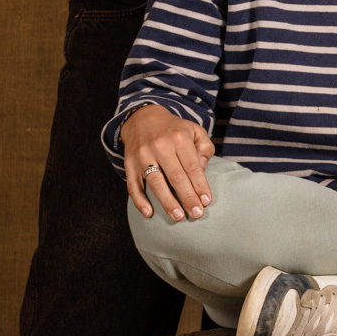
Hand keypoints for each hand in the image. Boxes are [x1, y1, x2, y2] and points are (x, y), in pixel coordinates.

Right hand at [121, 104, 214, 220]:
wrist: (143, 118)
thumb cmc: (174, 129)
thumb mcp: (194, 130)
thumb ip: (205, 147)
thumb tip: (202, 168)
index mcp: (179, 138)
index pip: (192, 166)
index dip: (200, 185)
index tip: (206, 201)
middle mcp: (160, 146)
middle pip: (176, 177)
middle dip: (187, 197)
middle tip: (197, 214)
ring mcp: (143, 156)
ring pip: (156, 183)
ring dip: (167, 202)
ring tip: (178, 216)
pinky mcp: (130, 164)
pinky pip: (133, 185)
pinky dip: (140, 200)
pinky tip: (149, 213)